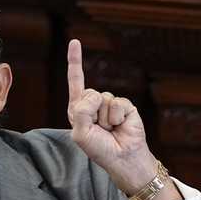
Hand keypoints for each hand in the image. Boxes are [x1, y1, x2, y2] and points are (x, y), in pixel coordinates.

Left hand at [67, 39, 178, 199]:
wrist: (123, 158)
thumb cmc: (99, 149)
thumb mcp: (81, 134)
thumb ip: (81, 112)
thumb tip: (95, 95)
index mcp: (79, 109)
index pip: (76, 82)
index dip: (75, 61)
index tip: (75, 41)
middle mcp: (94, 104)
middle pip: (88, 93)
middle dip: (92, 112)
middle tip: (98, 129)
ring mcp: (110, 104)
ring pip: (103, 99)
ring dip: (105, 119)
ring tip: (110, 130)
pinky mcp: (125, 105)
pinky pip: (117, 104)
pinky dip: (117, 118)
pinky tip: (120, 126)